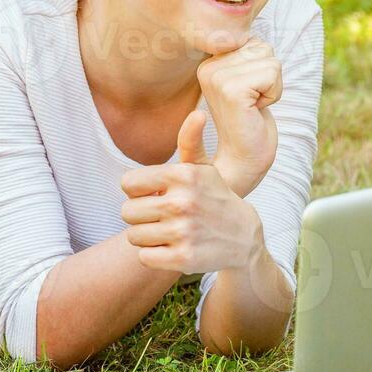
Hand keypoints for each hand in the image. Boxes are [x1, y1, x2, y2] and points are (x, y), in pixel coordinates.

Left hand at [119, 109, 264, 274]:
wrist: (244, 238)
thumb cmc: (215, 198)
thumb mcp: (204, 169)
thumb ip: (190, 142)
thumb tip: (197, 113)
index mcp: (182, 175)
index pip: (128, 183)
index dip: (138, 190)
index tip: (154, 194)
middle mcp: (181, 202)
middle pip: (127, 212)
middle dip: (141, 215)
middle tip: (162, 216)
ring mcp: (182, 232)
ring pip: (133, 236)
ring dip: (147, 236)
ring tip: (167, 231)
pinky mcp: (182, 258)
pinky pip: (144, 257)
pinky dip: (154, 255)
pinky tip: (172, 247)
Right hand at [196, 35, 282, 197]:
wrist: (242, 163)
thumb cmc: (250, 124)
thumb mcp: (249, 81)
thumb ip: (248, 55)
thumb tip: (252, 31)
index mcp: (209, 62)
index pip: (254, 41)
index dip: (262, 69)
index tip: (249, 95)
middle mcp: (207, 66)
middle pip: (263, 48)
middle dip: (269, 77)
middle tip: (252, 104)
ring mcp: (216, 78)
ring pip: (271, 60)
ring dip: (272, 86)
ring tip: (253, 108)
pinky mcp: (231, 91)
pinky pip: (273, 74)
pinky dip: (274, 94)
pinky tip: (256, 112)